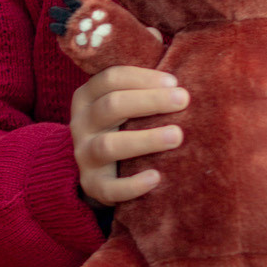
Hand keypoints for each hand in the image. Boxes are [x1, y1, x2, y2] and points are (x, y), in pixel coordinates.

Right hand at [70, 64, 187, 206]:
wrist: (101, 169)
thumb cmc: (125, 125)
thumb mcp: (126, 102)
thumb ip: (145, 87)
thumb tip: (184, 78)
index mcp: (88, 97)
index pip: (111, 79)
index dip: (143, 78)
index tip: (175, 82)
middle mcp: (82, 124)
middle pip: (111, 106)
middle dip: (150, 101)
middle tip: (183, 100)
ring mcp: (84, 155)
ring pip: (108, 146)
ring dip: (145, 139)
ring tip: (177, 136)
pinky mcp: (92, 185)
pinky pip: (109, 188)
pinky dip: (132, 185)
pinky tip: (156, 177)